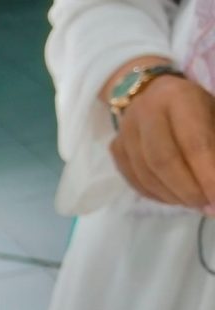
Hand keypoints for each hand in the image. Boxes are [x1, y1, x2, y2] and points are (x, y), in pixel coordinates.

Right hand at [110, 76, 214, 211]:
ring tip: (195, 203)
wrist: (153, 93)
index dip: (208, 177)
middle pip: (163, 161)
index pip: (193, 144)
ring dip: (173, 196)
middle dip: (188, 190)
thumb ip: (214, 148)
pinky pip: (134, 179)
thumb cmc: (196, 107)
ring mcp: (125, 130)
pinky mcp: (115, 147)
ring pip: (146, 174)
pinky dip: (157, 194)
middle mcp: (145, 111)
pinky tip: (175, 197)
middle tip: (208, 207)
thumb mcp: (214, 117)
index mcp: (178, 97)